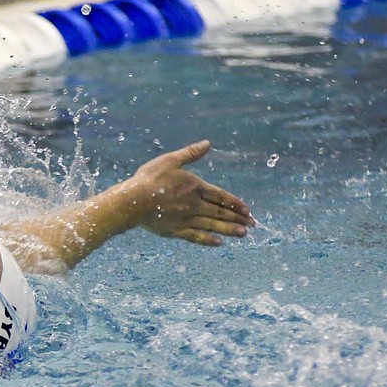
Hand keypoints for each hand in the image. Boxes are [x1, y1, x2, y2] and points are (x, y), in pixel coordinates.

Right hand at [127, 140, 254, 245]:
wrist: (134, 201)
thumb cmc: (150, 179)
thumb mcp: (170, 160)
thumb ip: (190, 153)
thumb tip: (207, 143)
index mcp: (196, 187)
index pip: (221, 196)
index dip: (235, 203)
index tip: (248, 210)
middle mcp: (195, 205)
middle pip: (220, 212)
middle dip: (238, 218)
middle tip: (253, 224)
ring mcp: (186, 219)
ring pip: (212, 225)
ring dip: (229, 229)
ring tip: (243, 234)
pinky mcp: (175, 231)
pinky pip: (196, 236)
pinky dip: (208, 240)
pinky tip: (218, 243)